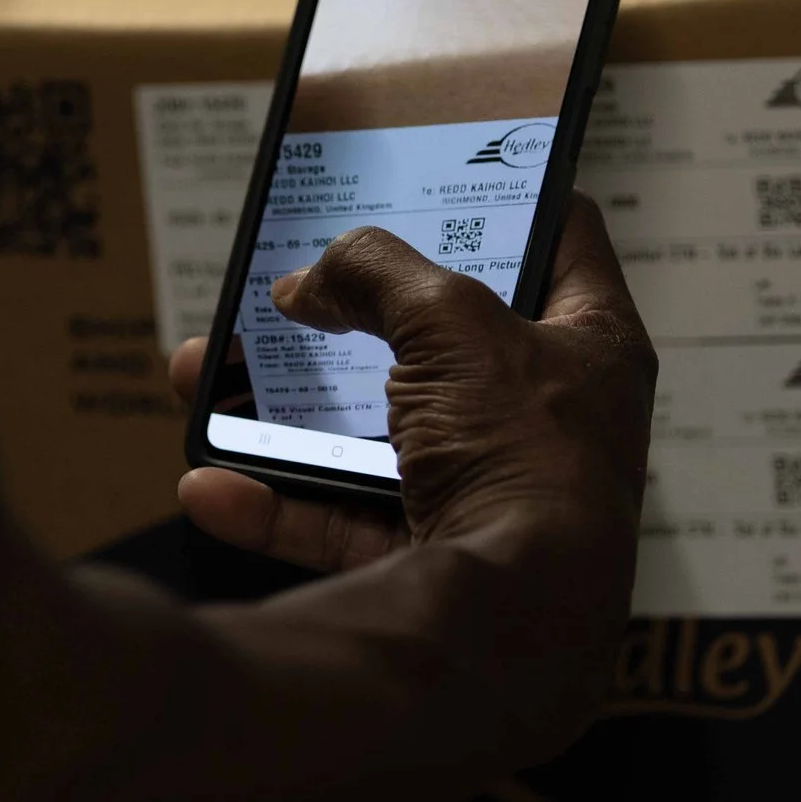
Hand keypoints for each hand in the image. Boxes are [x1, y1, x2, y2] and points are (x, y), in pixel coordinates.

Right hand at [167, 194, 655, 573]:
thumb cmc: (524, 458)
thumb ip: (375, 274)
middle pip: (441, 342)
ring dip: (286, 408)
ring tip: (209, 374)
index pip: (562, 236)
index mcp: (591, 344)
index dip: (503, 194)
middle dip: (349, 316)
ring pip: (374, 432)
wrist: (515, 627)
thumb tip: (310, 280)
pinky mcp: (434, 555)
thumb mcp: (450, 323)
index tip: (433, 173)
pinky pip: (342, 518)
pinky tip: (213, 483)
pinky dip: (277, 502)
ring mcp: (490, 489)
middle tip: (293, 285)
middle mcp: (550, 418)